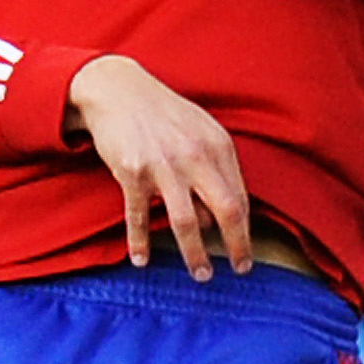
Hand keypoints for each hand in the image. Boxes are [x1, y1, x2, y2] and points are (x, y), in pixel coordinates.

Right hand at [67, 54, 254, 276]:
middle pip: (226, 211)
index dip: (246, 229)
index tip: (246, 251)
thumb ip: (215, 166)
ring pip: (187, 222)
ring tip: (202, 274)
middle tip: (240, 269)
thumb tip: (221, 213)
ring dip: (195, 254)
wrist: (117, 89)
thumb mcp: (200, 130)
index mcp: (218, 146)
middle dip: (236, 246)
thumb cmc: (163, 114)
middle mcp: (196, 156)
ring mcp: (164, 166)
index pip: (240, 197)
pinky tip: (141, 259)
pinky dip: (139, 241)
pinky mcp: (133, 173)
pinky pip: (139, 216)